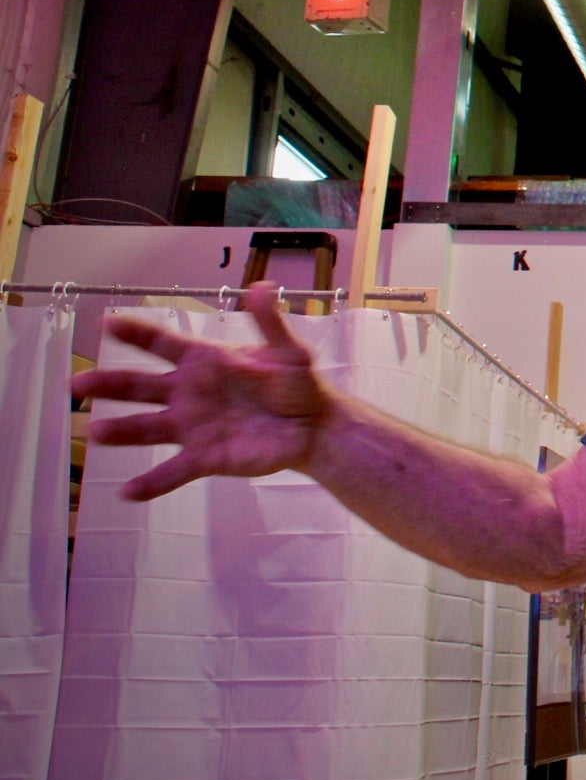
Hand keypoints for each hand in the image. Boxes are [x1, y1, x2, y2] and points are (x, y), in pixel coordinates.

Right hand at [70, 282, 330, 500]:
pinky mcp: (204, 458)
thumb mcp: (288, 351)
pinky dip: (150, 483)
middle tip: (78, 384)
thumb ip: (271, 323)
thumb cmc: (297, 384)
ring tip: (94, 431)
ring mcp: (192, 427)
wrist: (313, 426)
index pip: (163, 344)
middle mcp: (189, 393)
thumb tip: (263, 287)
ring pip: (147, 429)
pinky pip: (172, 472)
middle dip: (109, 384)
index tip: (106, 324)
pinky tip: (126, 492)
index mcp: (205, 361)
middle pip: (140, 386)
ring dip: (121, 431)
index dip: (136, 333)